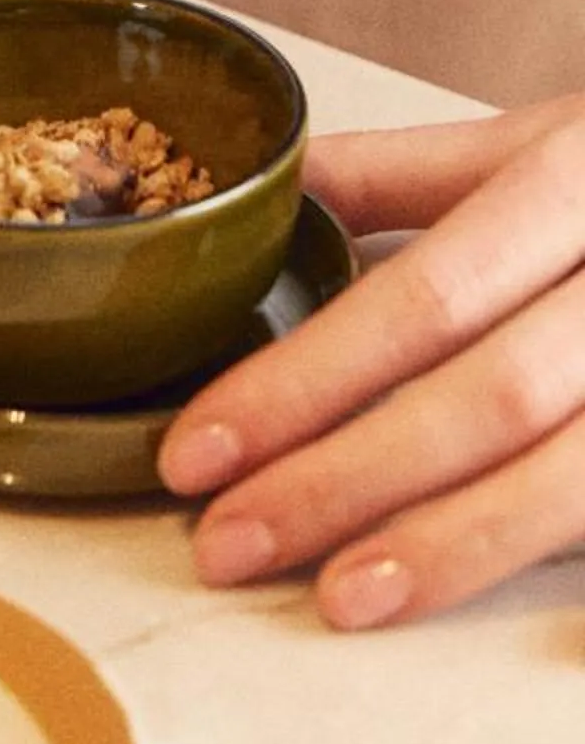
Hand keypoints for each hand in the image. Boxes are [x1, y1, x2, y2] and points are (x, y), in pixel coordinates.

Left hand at [157, 95, 584, 625]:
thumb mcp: (550, 140)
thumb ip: (407, 174)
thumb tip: (257, 196)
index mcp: (578, 179)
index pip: (421, 296)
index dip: (304, 380)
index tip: (197, 448)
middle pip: (485, 395)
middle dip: (344, 478)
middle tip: (224, 543)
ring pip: (573, 472)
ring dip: (447, 543)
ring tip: (336, 598)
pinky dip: (556, 568)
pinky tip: (463, 603)